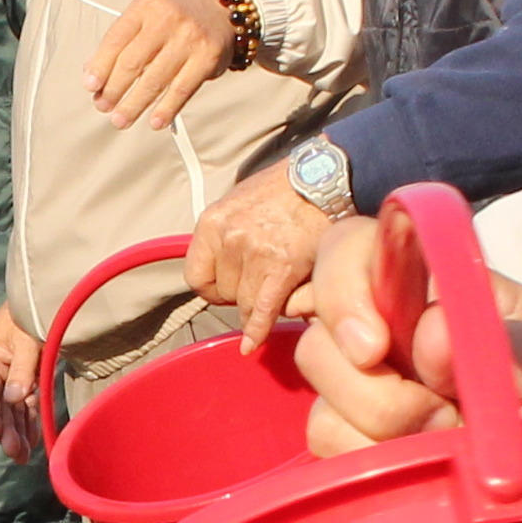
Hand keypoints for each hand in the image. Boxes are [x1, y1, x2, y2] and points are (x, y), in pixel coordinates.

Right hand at [0, 308, 43, 464]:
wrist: (48, 297)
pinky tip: (32, 438)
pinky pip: (26, 402)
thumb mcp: (26, 340)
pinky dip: (29, 419)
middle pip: (0, 404)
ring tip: (23, 456)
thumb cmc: (32, 313)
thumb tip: (13, 399)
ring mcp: (10, 372)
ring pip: (13, 407)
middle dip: (8, 430)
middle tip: (15, 456)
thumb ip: (21, 370)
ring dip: (18, 430)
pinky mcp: (25, 375)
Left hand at [86, 0, 236, 132]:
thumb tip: (93, 74)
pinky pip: (182, 89)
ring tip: (122, 119)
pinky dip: (166, 108)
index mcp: (146, 6)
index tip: (91, 86)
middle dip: (114, 89)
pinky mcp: (208, 57)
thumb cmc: (176, 17)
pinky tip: (155, 121)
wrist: (220, 9)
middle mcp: (167, 18)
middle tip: (104, 106)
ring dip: (135, 104)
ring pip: (155, 79)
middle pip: (132, 62)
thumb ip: (121, 41)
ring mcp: (189, 38)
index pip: (115, 39)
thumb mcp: (146, 17)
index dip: (100, 66)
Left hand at [186, 164, 341, 328]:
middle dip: (241, 294)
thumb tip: (220, 269)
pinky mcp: (282, 268)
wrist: (326, 177)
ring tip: (278, 287)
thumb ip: (225, 236)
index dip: (213, 289)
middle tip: (263, 281)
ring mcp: (255, 254)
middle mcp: (229, 239)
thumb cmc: (286, 189)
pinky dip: (258, 330)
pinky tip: (253, 344)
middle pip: (223, 294)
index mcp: (213, 223)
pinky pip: (263, 310)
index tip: (228, 288)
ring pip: (245, 304)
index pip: (195, 277)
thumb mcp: (239, 203)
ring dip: (260, 304)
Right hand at [288, 216, 521, 452]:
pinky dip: (374, 462)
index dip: (343, 285)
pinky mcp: (358, 444)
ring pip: (321, 402)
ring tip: (448, 441)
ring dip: (381, 430)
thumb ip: (510, 344)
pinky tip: (422, 465)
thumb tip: (431, 334)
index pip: (351, 249)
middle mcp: (386, 333)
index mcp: (431, 288)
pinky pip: (330, 449)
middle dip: (370, 388)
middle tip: (442, 416)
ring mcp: (365, 391)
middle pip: (320, 337)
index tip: (375, 347)